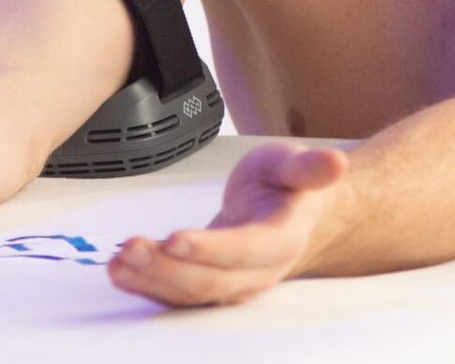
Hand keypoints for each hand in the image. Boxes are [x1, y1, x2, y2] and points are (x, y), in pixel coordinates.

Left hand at [107, 141, 347, 306]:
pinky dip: (148, 286)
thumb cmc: (290, 187)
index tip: (175, 239)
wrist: (293, 216)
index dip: (210, 248)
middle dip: (168, 268)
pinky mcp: (211, 284)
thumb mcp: (296, 165)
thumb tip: (335, 161)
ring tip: (119, 263)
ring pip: (191, 293)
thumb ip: (310, 167)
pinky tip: (120, 273)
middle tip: (131, 248)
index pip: (246, 250)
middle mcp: (258, 271)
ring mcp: (234, 283)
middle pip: (212, 280)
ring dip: (152, 280)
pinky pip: (178, 294)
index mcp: (281, 238)